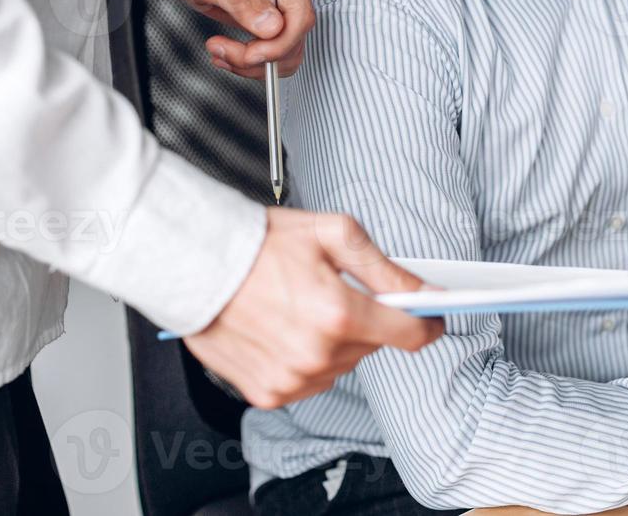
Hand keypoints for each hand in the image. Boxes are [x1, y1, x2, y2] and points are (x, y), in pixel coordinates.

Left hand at [139, 0, 315, 77]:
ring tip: (221, 52)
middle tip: (223, 51)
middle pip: (295, 34)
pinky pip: (276, 44)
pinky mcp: (274, 9)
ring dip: (257, 61)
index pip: (300, 17)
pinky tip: (228, 51)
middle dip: (262, 54)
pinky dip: (255, 57)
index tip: (248, 55)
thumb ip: (241, 2)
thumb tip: (273, 28)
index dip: (278, 44)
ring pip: (288, 46)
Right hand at [184, 208, 444, 408]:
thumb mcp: (334, 234)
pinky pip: (308, 381)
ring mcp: (292, 379)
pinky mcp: (268, 393)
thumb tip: (423, 292)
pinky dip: (305, 360)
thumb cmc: (259, 243)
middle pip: (372, 347)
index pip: (410, 334)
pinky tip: (283, 330)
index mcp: (338, 314)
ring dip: (334, 342)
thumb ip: (385, 269)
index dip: (427, 322)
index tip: (432, 315)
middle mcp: (317, 355)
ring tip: (300, 307)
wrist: (195, 262)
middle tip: (334, 290)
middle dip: (365, 320)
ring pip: (341, 366)